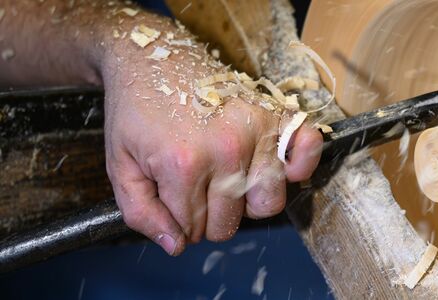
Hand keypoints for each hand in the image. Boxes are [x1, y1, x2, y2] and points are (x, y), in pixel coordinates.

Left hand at [101, 20, 321, 254]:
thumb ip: (140, 213)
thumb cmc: (136, 110)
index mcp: (183, 164)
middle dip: (210, 216)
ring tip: (230, 179)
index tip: (172, 200)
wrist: (151, 56)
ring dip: (248, 201)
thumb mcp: (120, 165)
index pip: (192, 229)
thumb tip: (176, 246)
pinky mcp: (275, 114)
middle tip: (197, 188)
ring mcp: (256, 130)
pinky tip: (277, 167)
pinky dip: (300, 165)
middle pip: (231, 222)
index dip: (179, 223)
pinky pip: (307, 151)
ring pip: (268, 202)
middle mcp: (226, 150)